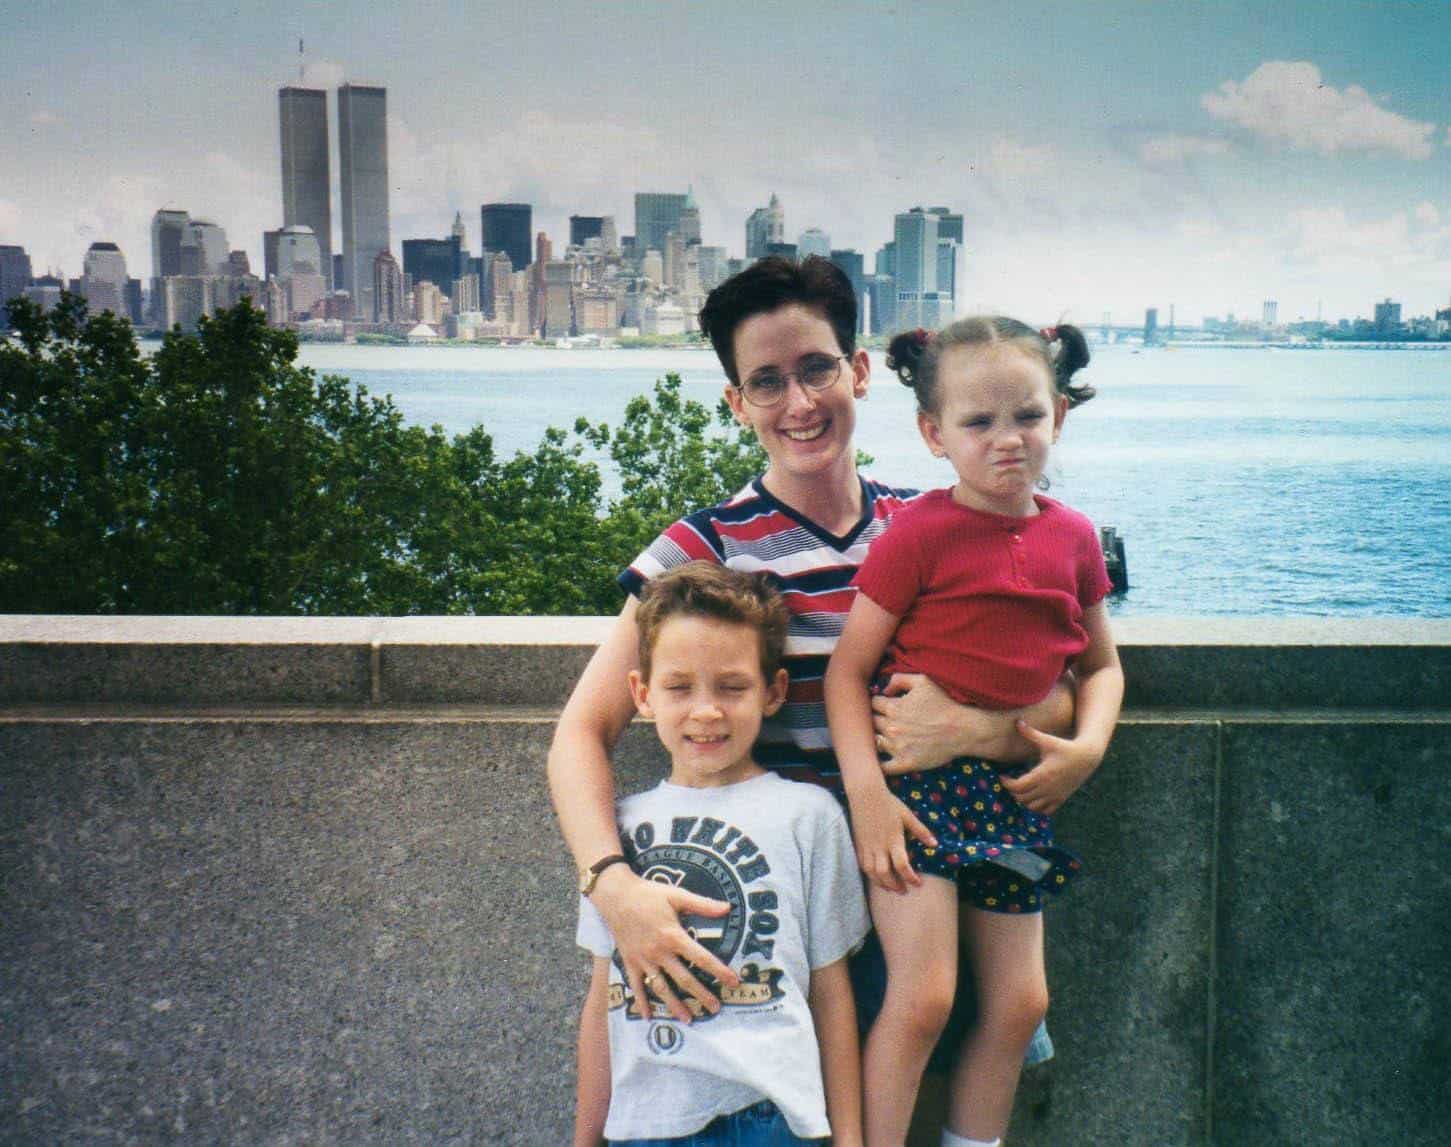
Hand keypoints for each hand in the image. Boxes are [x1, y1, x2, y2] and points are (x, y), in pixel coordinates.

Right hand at [589, 865, 739, 1022]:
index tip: (733, 982)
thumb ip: (702, 904)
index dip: (719, 970)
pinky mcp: (630, 962)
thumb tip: (728, 908)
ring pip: (661, 988)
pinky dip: (642, 1002)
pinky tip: (648, 1016)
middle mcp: (659, 952)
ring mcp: (644, 960)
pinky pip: (636, 986)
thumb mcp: (677, 895)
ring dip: (675, 1005)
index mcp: (673, 936)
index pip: (701, 957)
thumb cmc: (648, 894)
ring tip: (689, 1019)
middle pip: (684, 979)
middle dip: (701, 995)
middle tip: (716, 1008)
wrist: (616, 896)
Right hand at [846, 784, 936, 893]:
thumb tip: (935, 844)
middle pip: (885, 874)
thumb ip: (920, 831)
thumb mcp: (907, 816)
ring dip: (881, 883)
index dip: (910, 877)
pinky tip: (876, 876)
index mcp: (894, 839)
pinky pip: (862, 865)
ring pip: (871, 872)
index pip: (902, 865)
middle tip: (903, 890)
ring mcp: (867, 846)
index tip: (918, 883)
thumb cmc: (889, 803)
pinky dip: (869, 874)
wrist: (865, 794)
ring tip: (889, 887)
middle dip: (894, 885)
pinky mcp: (858, 844)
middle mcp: (879, 846)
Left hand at [871, 674, 971, 772]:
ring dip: (880, 738)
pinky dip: (880, 764)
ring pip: (875, 742)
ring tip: (891, 736)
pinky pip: (883, 767)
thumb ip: (899, 679)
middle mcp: (891, 727)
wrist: (962, 729)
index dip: (880, 703)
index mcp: (893, 708)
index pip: (874, 704)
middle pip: (873, 722)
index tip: (887, 706)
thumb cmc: (944, 704)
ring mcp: (897, 746)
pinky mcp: (905, 762)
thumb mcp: (922, 682)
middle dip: (879, 719)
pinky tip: (883, 759)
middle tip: (890, 720)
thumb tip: (884, 689)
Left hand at [998, 720, 1103, 814]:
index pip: (1018, 787)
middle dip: (1013, 791)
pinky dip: (1037, 807)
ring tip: (1021, 789)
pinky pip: (1046, 811)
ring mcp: (1055, 795)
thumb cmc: (1064, 747)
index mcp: (1042, 774)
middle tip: (1010, 781)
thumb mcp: (1047, 740)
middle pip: (1022, 798)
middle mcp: (1048, 788)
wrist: (1086, 757)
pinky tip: (1034, 796)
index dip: (1007, 783)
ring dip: (1023, 800)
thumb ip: (1031, 733)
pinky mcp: (1062, 799)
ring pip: (1032, 807)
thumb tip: (1017, 722)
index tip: (1003, 776)